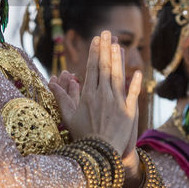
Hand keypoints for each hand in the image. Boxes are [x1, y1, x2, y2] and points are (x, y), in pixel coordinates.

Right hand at [56, 32, 138, 151]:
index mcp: (88, 95)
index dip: (94, 53)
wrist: (99, 154)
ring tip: (118, 44)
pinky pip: (133, 94)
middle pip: (105, 67)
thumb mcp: (69, 117)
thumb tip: (51, 82)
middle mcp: (103, 95)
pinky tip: (137, 71)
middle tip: (107, 33)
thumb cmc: (82, 136)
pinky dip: (136, 83)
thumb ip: (62, 97)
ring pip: (118, 76)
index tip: (96, 39)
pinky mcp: (129, 112)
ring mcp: (117, 103)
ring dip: (118, 59)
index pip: (92, 69)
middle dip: (105, 48)